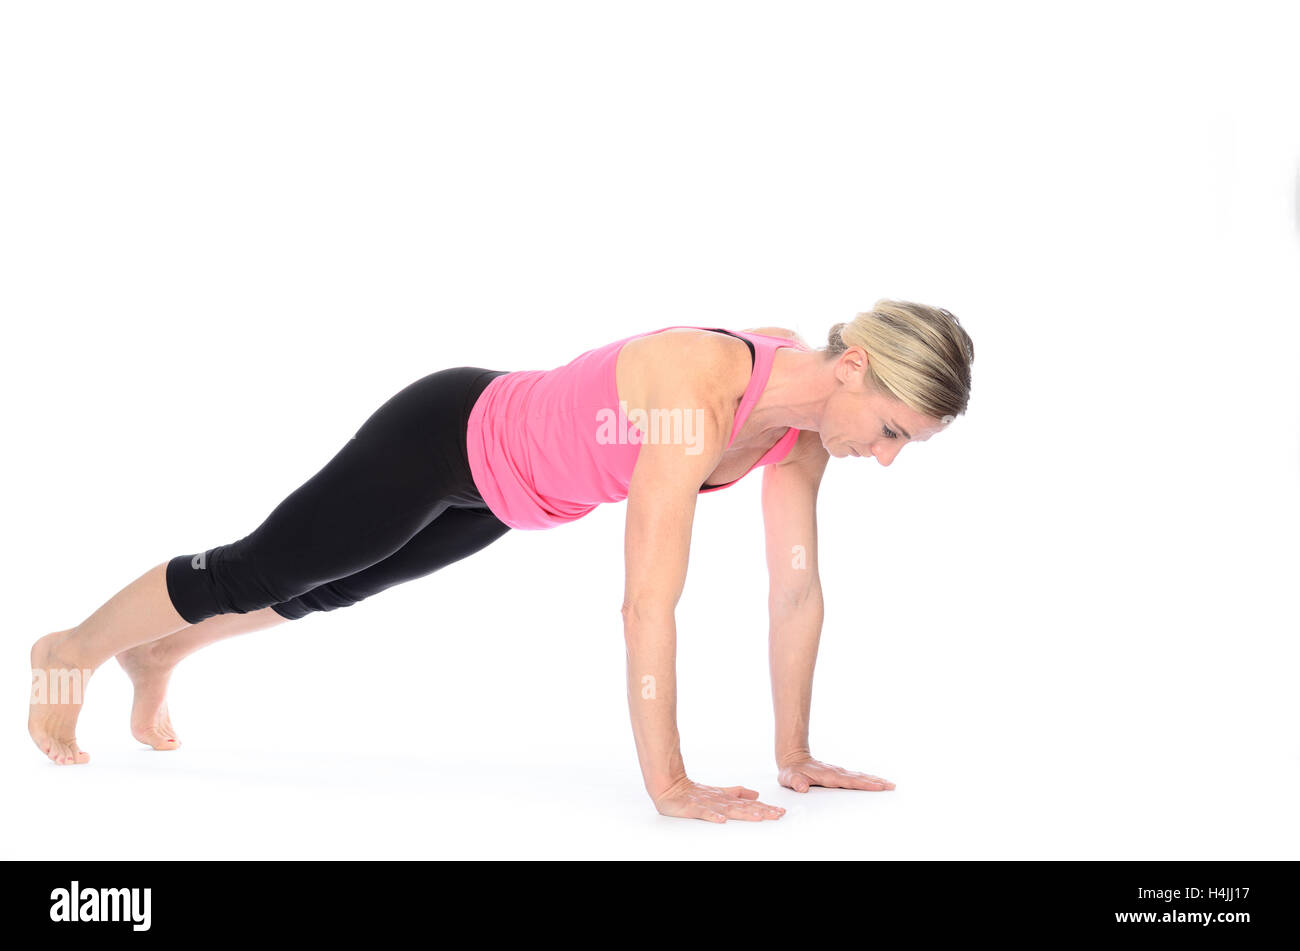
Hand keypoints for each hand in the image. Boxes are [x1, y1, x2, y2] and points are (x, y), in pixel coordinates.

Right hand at [652, 776, 786, 822]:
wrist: (669, 786)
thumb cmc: (693, 793)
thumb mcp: (718, 793)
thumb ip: (737, 793)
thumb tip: (756, 795)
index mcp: (726, 799)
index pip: (748, 804)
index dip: (764, 808)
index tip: (780, 812)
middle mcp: (719, 801)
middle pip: (743, 808)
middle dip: (761, 811)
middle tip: (777, 815)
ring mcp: (706, 804)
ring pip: (727, 810)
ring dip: (743, 813)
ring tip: (758, 817)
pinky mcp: (692, 808)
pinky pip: (703, 813)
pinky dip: (713, 816)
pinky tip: (722, 820)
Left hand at [777, 754, 894, 792]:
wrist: (793, 759)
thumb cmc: (792, 772)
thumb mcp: (789, 778)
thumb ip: (795, 782)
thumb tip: (801, 787)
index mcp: (828, 775)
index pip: (849, 781)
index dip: (863, 784)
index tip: (877, 786)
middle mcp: (836, 772)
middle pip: (860, 777)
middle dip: (876, 782)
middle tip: (891, 786)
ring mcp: (839, 772)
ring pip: (860, 776)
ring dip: (875, 780)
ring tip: (890, 784)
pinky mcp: (840, 774)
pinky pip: (857, 777)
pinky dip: (868, 779)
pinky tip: (876, 782)